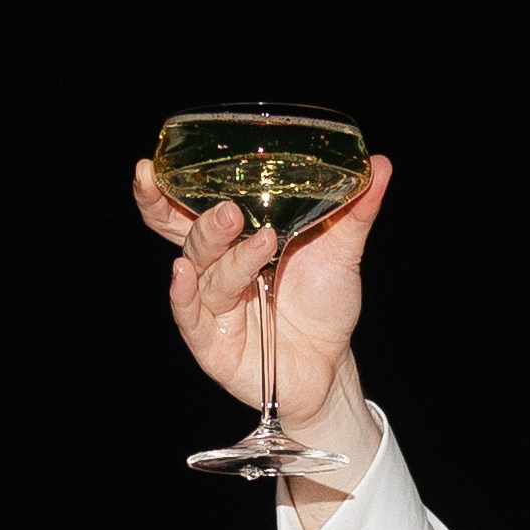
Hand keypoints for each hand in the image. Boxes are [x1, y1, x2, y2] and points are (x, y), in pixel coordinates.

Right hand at [133, 155, 393, 426]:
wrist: (332, 365)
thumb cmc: (324, 304)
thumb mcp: (341, 251)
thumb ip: (354, 211)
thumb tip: (380, 164)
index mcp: (233, 240)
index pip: (184, 210)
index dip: (161, 190)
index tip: (149, 166)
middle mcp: (216, 269)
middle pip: (185, 235)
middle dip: (199, 219)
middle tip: (230, 209)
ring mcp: (212, 307)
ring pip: (205, 273)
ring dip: (228, 256)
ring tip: (263, 243)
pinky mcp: (212, 345)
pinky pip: (191, 316)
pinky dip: (185, 295)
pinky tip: (184, 276)